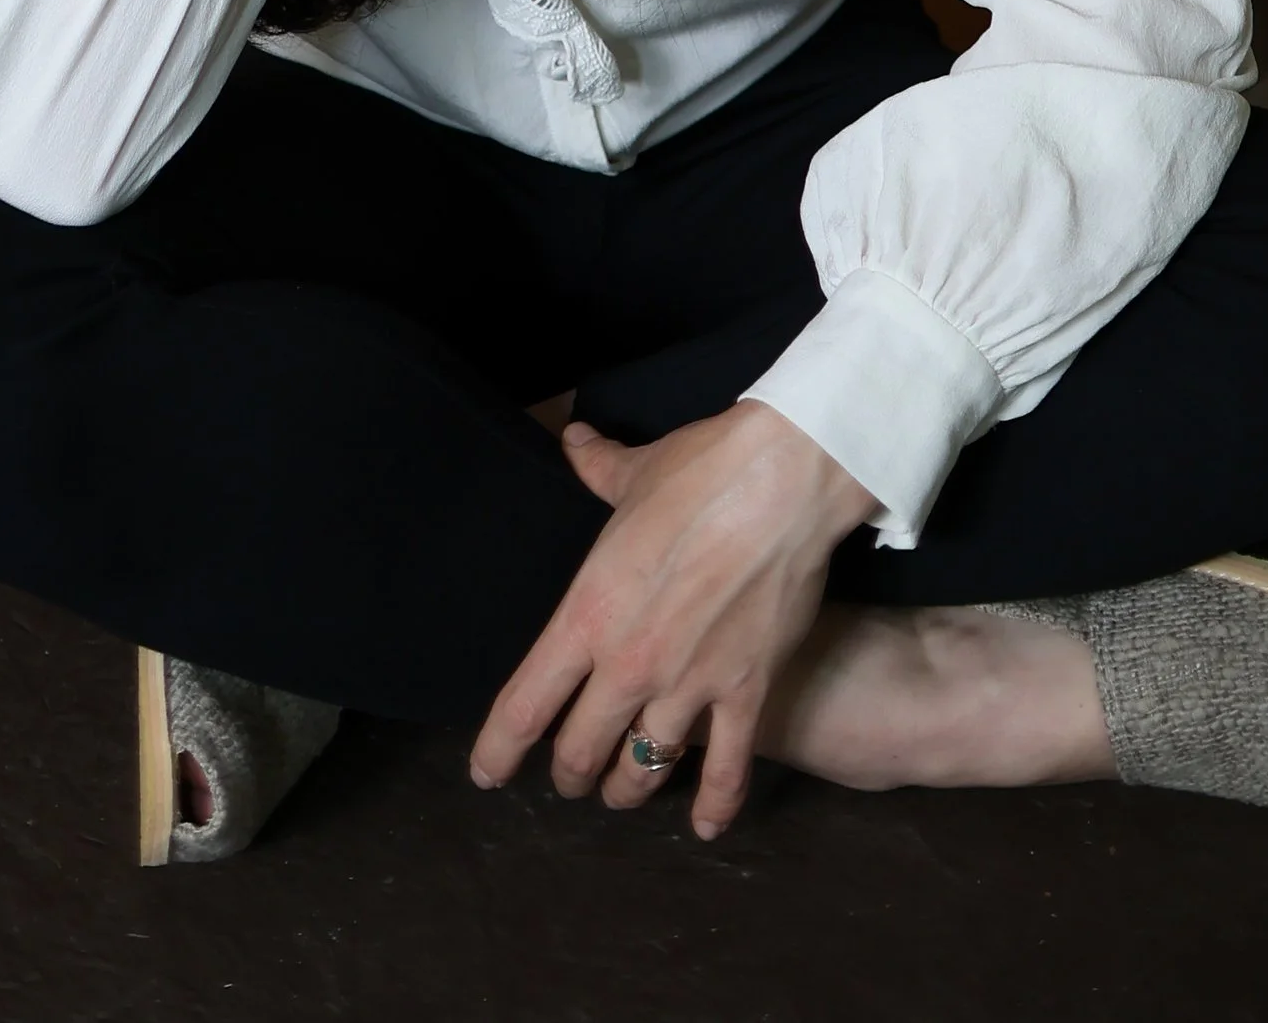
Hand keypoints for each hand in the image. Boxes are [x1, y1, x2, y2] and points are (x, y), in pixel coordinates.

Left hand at [470, 404, 876, 839]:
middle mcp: (629, 663)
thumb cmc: (698, 473)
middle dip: (569, 773)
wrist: (780, 482)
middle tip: (569, 777)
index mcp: (587, 614)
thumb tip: (571, 438)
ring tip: (621, 794)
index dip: (499, 748)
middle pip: (580, 750)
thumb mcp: (633, 472)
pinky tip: (706, 828)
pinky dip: (715, 804)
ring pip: (643, 770)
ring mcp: (689, 685)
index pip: (526, 702)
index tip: (487, 773)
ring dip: (627, 790)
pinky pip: (727, 769)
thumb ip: (594, 468)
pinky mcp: (746, 692)